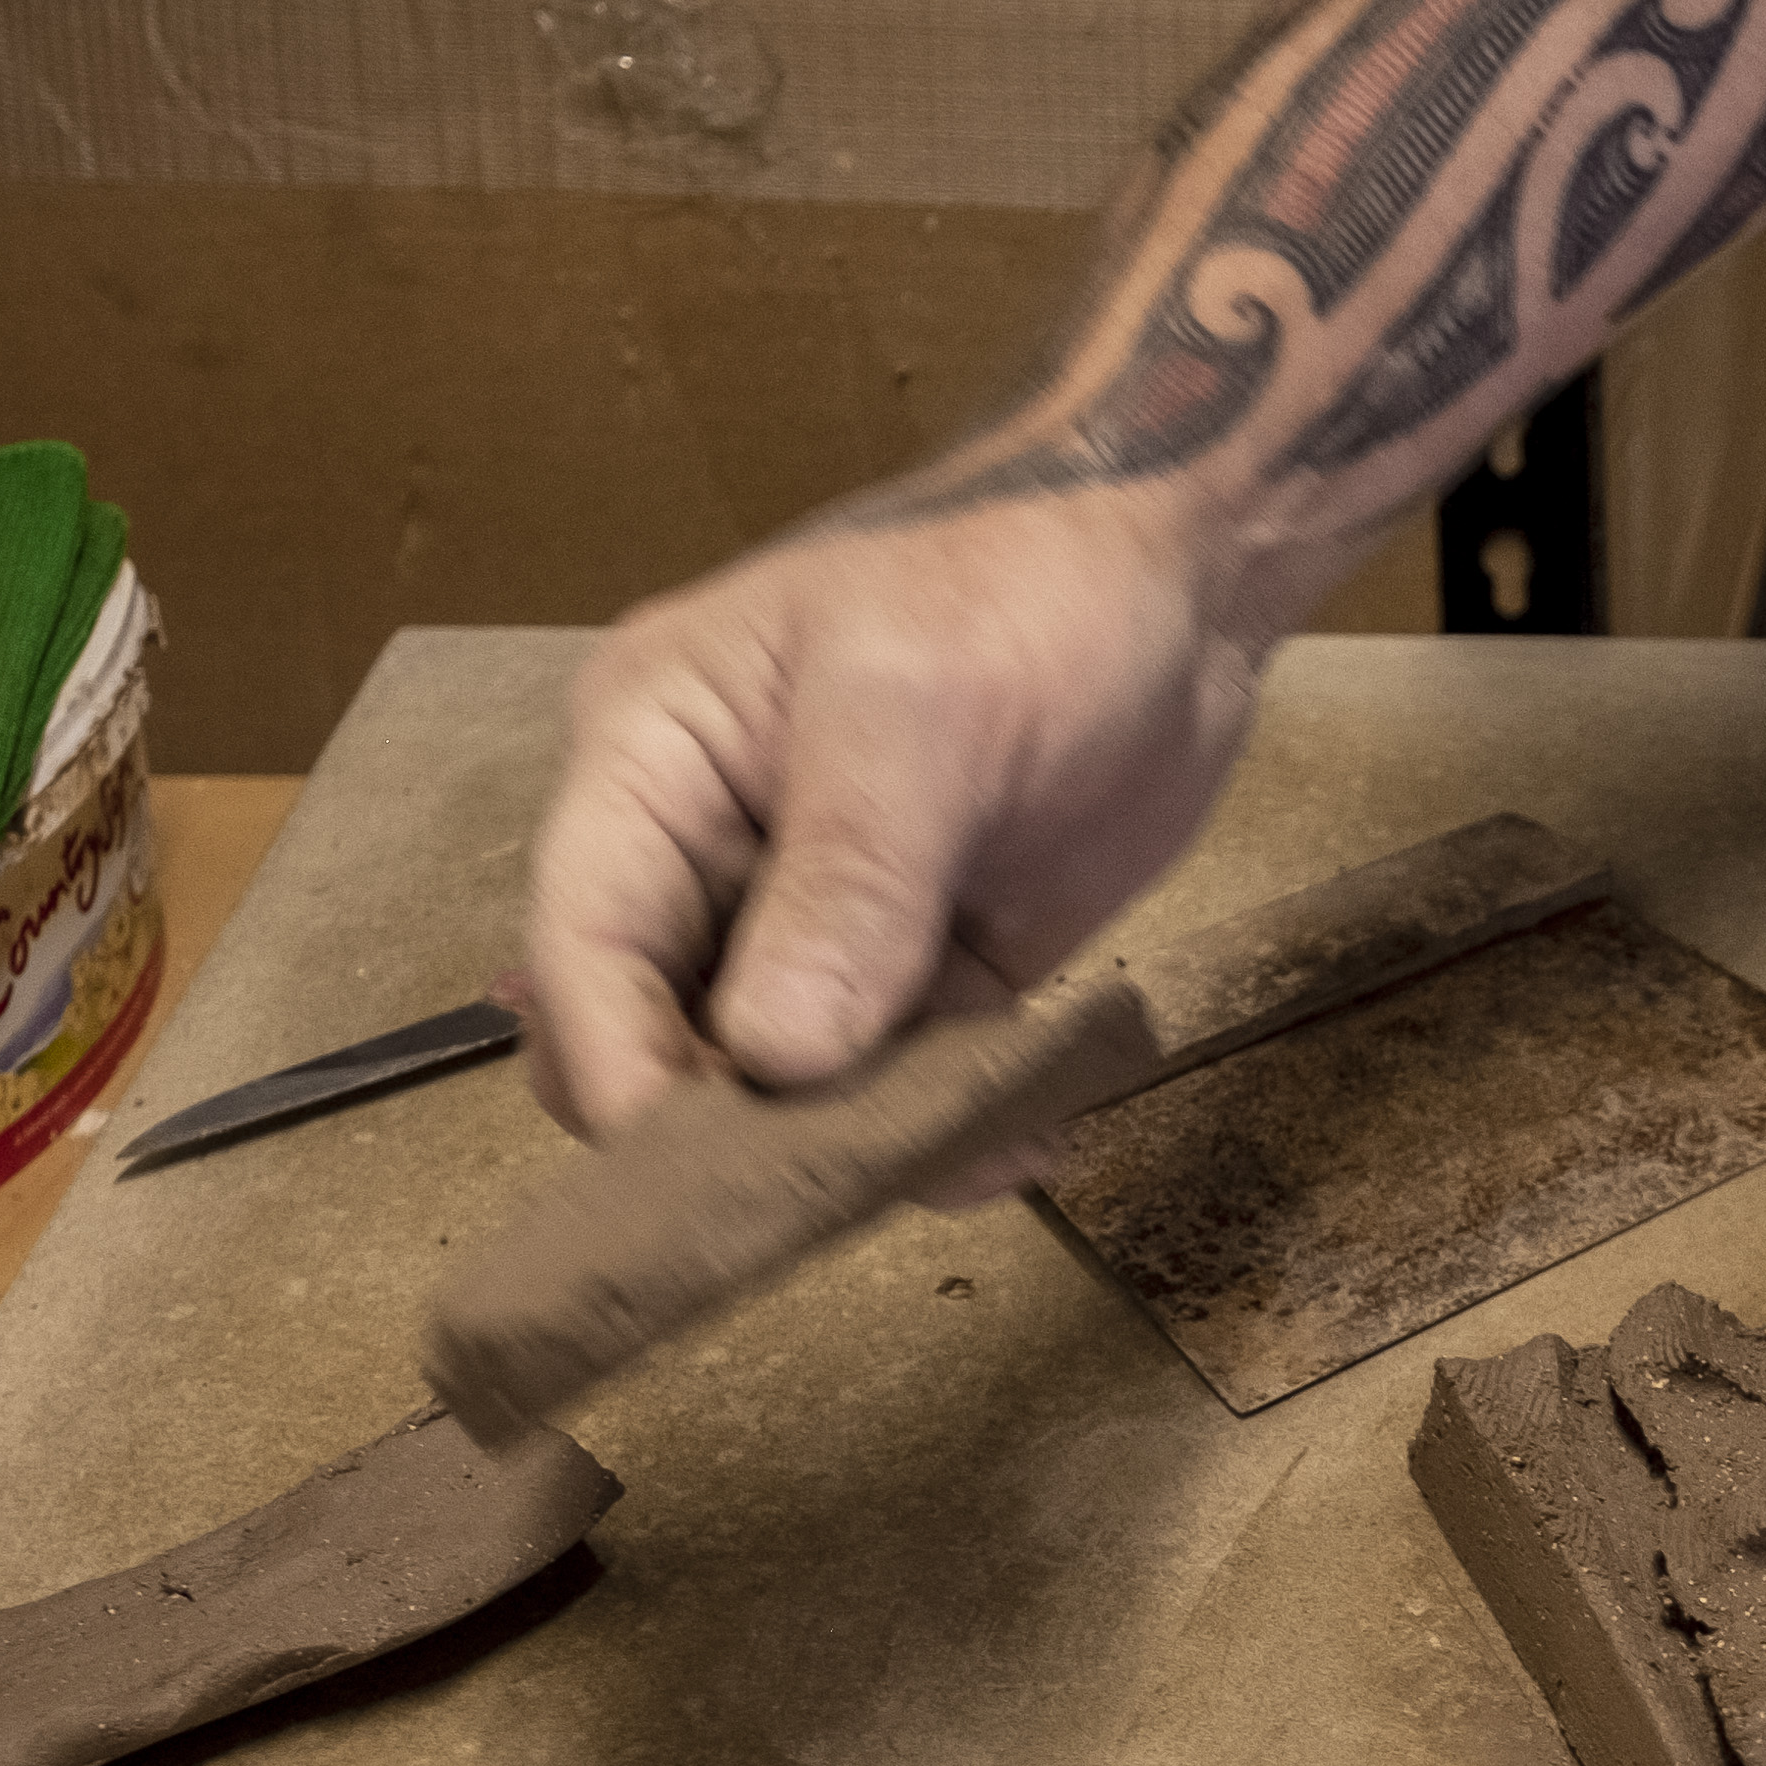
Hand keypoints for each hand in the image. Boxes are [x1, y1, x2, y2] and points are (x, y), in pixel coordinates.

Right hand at [520, 471, 1284, 1140]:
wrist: (1183, 570)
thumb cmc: (1022, 584)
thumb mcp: (918, 711)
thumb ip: (846, 881)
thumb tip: (776, 1055)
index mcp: (652, 761)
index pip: (583, 942)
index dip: (617, 1069)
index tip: (685, 1184)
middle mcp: (710, 855)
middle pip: (657, 1037)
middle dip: (730, 1129)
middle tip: (835, 1194)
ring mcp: (819, 923)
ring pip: (782, 1090)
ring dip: (858, 1147)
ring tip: (976, 1154)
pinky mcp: (925, 971)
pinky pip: (901, 1087)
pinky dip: (951, 1132)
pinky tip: (1030, 1142)